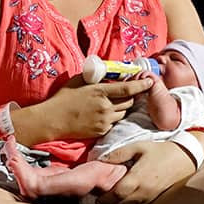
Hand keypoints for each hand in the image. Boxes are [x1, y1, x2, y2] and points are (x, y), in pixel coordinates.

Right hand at [35, 75, 154, 139]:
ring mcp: (104, 120)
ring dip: (123, 107)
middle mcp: (105, 107)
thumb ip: (95, 77)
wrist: (53, 120)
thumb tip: (108, 73)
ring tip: (115, 102)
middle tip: (131, 91)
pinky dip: (113, 117)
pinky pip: (114, 122)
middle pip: (129, 102)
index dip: (141, 85)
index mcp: (100, 92)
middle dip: (133, 96)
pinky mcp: (101, 131)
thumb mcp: (79, 81)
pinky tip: (104, 113)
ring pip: (124, 113)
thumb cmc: (64, 98)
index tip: (150, 81)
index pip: (128, 88)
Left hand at [87, 139, 194, 203]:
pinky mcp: (153, 201)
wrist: (185, 158)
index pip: (117, 194)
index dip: (105, 199)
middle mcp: (143, 192)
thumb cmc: (160, 151)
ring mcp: (149, 199)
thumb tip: (101, 160)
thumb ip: (119, 154)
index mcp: (138, 178)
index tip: (94, 199)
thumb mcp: (138, 146)